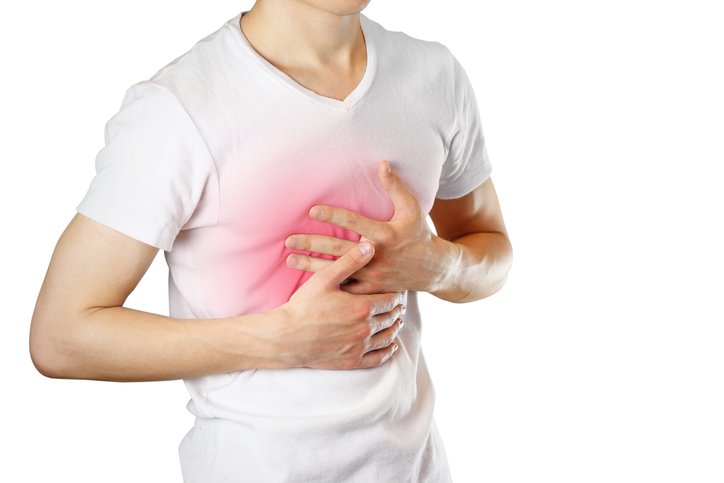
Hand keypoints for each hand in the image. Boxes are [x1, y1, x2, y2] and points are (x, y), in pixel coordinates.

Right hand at [279, 240, 406, 369]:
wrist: (286, 337)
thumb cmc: (303, 306)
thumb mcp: (325, 278)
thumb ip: (350, 261)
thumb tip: (370, 245)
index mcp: (362, 307)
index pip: (391, 299)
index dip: (396, 294)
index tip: (398, 290)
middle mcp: (365, 328)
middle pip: (391, 318)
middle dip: (397, 310)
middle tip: (399, 305)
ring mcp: (359, 347)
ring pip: (387, 337)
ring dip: (395, 328)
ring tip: (397, 322)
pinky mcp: (352, 361)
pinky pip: (378, 358)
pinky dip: (388, 352)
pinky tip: (391, 347)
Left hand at [284, 159, 438, 293]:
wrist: (430, 269)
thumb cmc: (418, 233)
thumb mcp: (412, 208)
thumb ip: (395, 186)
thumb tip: (382, 163)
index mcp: (385, 235)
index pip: (354, 223)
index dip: (333, 216)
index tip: (312, 210)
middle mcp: (376, 256)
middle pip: (338, 249)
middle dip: (312, 244)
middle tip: (289, 240)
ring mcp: (373, 276)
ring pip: (337, 271)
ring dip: (312, 265)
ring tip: (290, 258)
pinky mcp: (370, 290)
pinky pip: (344, 287)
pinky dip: (326, 284)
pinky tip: (306, 280)